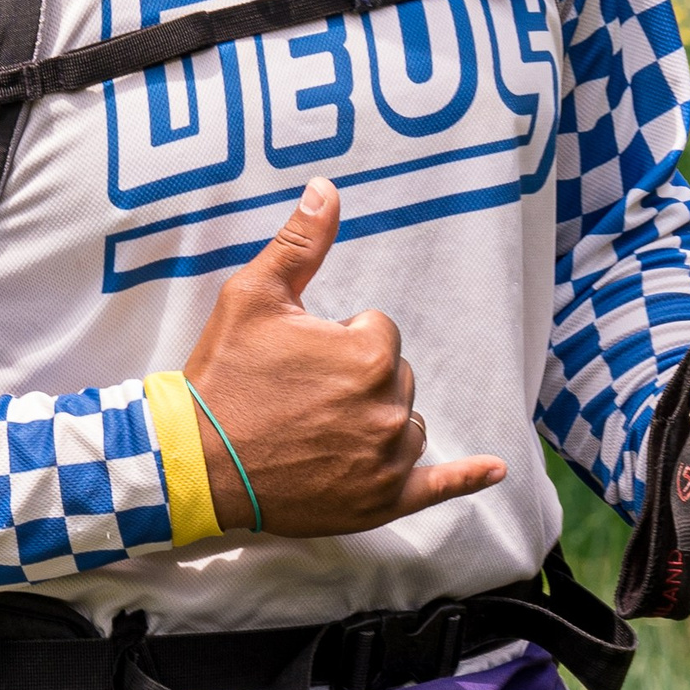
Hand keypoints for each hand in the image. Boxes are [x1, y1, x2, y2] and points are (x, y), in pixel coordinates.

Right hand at [177, 177, 507, 537]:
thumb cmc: (224, 376)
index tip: (299, 360)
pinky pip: (437, 486)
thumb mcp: (254, 297)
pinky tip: (493, 470)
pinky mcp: (381, 501)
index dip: (338, 340)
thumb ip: (301, 243)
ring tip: (321, 431)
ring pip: (406, 422)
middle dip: (358, 380)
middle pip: (395, 377)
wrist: (196, 461)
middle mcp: (389, 407)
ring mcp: (388, 459)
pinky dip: (465, 478)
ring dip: (379, 420)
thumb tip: (327, 189)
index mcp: (370, 354)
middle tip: (301, 397)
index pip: (379, 332)